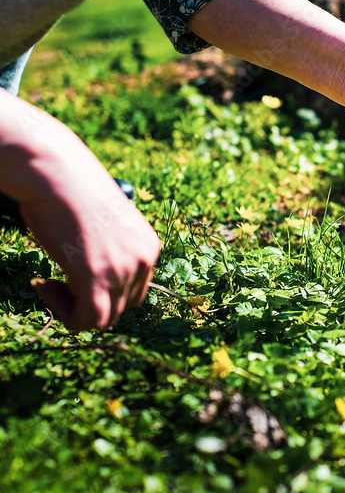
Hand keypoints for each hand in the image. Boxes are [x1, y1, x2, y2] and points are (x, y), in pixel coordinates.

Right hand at [0, 92, 159, 330]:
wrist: (56, 171)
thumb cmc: (72, 189)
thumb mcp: (105, 222)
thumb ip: (111, 249)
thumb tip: (96, 268)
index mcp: (149, 246)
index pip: (135, 290)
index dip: (105, 290)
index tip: (75, 274)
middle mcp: (143, 260)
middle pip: (123, 306)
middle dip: (91, 301)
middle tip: (60, 282)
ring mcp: (122, 270)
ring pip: (104, 318)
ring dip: (75, 309)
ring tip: (51, 284)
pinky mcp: (97, 278)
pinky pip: (89, 321)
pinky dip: (67, 315)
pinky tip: (47, 288)